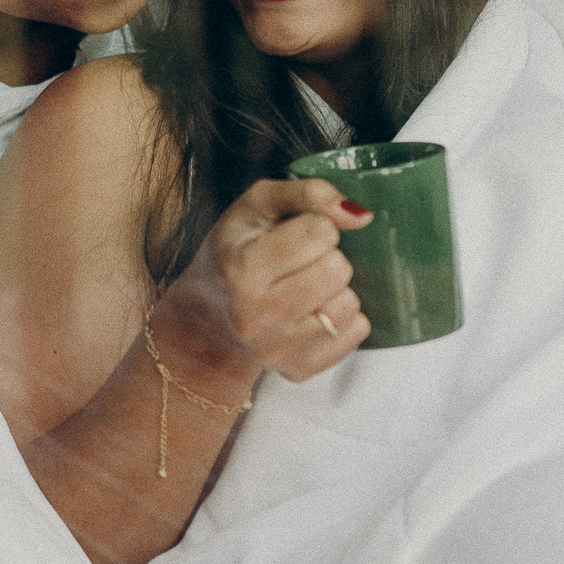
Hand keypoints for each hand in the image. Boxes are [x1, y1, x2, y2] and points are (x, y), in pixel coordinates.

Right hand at [155, 178, 372, 386]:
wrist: (204, 317)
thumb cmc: (234, 252)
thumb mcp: (257, 206)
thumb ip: (307, 193)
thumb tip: (359, 215)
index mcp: (241, 269)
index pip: (320, 232)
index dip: (315, 225)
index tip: (295, 234)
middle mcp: (255, 316)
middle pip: (338, 269)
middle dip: (328, 257)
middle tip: (301, 262)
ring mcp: (276, 349)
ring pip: (350, 303)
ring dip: (336, 288)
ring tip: (307, 286)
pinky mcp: (297, 370)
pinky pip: (356, 334)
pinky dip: (344, 319)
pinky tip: (314, 311)